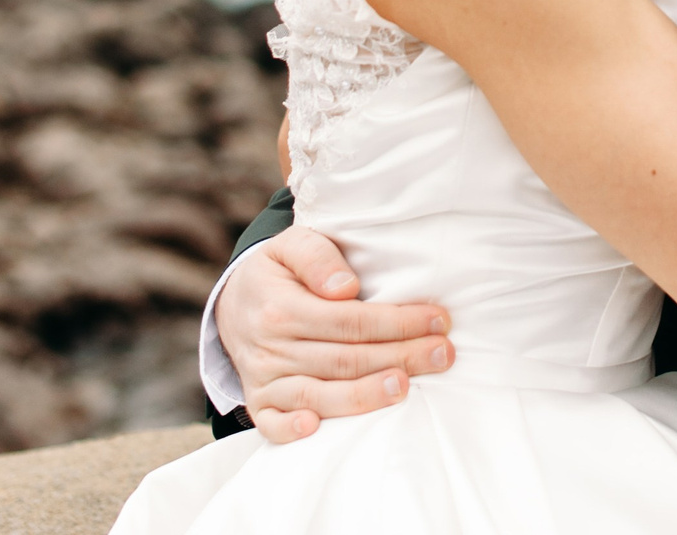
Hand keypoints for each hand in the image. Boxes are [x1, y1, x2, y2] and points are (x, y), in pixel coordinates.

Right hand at [217, 226, 453, 441]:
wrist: (234, 303)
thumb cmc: (278, 272)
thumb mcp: (290, 246)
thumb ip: (316, 256)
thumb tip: (344, 286)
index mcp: (281, 307)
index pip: (350, 320)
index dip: (397, 322)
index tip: (437, 320)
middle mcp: (271, 347)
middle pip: (344, 359)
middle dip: (399, 357)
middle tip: (442, 354)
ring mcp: (264, 379)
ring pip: (319, 394)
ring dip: (365, 395)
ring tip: (405, 387)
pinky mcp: (259, 403)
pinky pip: (272, 425)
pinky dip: (292, 429)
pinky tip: (318, 429)